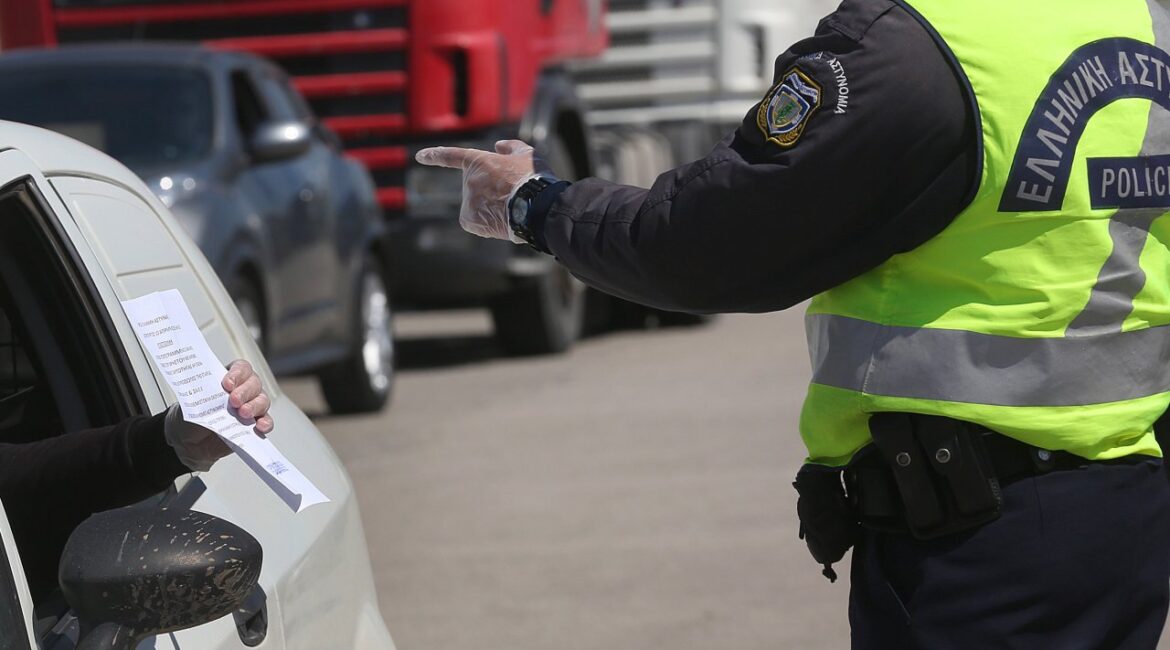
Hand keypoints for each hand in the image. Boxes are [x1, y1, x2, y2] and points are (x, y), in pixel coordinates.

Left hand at [164, 359, 273, 471]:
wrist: (188, 443)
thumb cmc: (189, 417)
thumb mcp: (190, 404)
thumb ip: (204, 398)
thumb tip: (214, 397)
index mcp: (227, 379)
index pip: (241, 368)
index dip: (237, 374)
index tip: (227, 384)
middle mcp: (242, 390)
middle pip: (254, 383)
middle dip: (245, 391)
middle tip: (234, 401)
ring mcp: (250, 407)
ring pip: (262, 400)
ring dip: (255, 406)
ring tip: (243, 414)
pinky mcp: (253, 426)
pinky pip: (266, 421)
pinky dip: (265, 423)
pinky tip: (260, 426)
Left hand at [415, 140, 555, 241]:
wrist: (537, 207)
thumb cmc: (534, 179)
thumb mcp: (527, 154)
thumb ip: (510, 147)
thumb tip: (499, 146)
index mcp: (479, 161)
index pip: (451, 156)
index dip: (435, 155)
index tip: (420, 156)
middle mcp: (469, 180)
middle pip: (476, 188)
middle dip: (490, 192)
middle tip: (512, 195)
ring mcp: (468, 201)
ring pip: (477, 206)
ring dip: (491, 208)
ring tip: (512, 208)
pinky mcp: (469, 220)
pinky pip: (477, 222)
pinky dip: (488, 223)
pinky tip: (504, 220)